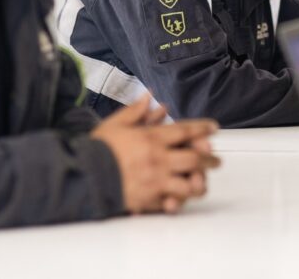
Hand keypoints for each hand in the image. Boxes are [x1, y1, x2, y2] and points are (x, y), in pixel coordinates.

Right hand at [92, 96, 220, 213]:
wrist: (82, 175)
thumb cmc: (97, 148)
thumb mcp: (115, 124)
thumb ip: (136, 111)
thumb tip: (150, 97)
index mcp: (151, 138)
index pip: (185, 131)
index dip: (202, 128)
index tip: (214, 128)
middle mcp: (157, 159)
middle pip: (195, 158)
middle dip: (209, 159)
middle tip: (216, 160)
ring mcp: (155, 181)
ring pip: (189, 184)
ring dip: (199, 182)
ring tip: (202, 182)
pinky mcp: (148, 200)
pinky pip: (172, 202)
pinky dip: (180, 201)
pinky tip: (183, 198)